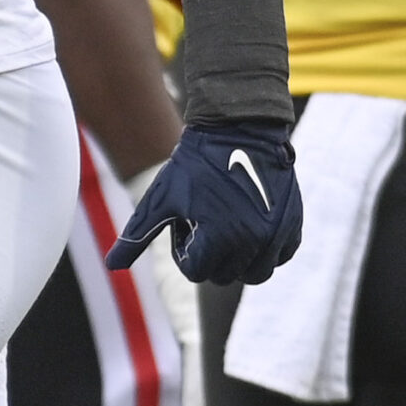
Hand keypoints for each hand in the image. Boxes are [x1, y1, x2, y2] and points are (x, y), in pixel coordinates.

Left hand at [108, 122, 301, 284]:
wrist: (239, 130)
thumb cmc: (194, 164)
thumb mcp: (160, 199)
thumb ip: (137, 236)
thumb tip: (113, 266)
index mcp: (218, 237)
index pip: (196, 272)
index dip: (183, 249)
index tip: (184, 222)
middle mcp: (252, 241)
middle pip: (224, 276)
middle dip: (209, 255)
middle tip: (203, 222)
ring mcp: (277, 234)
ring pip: (255, 273)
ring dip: (237, 259)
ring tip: (225, 226)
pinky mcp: (293, 225)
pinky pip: (279, 257)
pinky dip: (264, 250)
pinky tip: (249, 223)